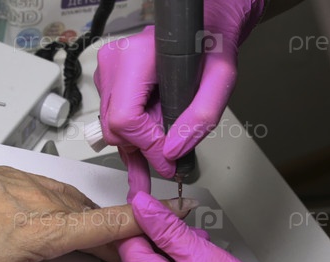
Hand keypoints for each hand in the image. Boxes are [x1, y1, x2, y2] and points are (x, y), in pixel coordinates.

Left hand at [0, 146, 189, 261]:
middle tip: (130, 258)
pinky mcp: (13, 174)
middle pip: (100, 218)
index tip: (179, 218)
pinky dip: (70, 206)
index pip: (114, 226)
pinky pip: (56, 191)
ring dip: (94, 222)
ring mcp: (30, 183)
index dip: (149, 225)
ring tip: (96, 241)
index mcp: (49, 229)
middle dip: (121, 237)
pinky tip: (57, 215)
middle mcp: (47, 200)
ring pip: (78, 203)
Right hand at [94, 0, 265, 179]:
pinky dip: (133, 140)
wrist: (204, 27)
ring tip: (155, 165)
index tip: (168, 160)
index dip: (148, 147)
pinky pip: (114, 119)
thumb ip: (200, 118)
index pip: (126, 119)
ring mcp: (109, 72)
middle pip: (115, 128)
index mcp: (134, 58)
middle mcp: (114, 63)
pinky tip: (144, 158)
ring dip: (137, 148)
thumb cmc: (210, 46)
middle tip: (168, 163)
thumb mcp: (220, 80)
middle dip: (143, 149)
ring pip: (112, 128)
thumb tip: (172, 151)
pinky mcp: (111, 82)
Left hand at [118, 191, 329, 261]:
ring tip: (199, 242)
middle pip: (140, 260)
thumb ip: (168, 230)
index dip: (138, 220)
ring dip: (172, 252)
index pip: (127, 245)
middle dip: (157, 235)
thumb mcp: (203, 257)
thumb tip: (142, 207)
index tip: (153, 203)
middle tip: (181, 219)